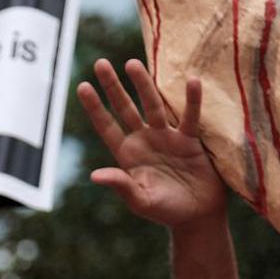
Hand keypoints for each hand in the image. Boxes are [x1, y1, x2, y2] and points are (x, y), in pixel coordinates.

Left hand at [78, 60, 225, 228]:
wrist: (197, 215)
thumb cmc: (165, 210)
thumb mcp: (140, 200)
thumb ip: (121, 185)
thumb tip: (94, 175)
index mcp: (127, 155)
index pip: (106, 126)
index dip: (94, 108)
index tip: (82, 86)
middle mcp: (144, 140)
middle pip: (125, 108)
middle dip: (113, 87)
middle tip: (100, 63)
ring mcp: (166, 137)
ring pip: (153, 105)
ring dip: (144, 85)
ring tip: (132, 64)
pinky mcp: (189, 139)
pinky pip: (190, 116)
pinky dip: (192, 100)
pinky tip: (191, 81)